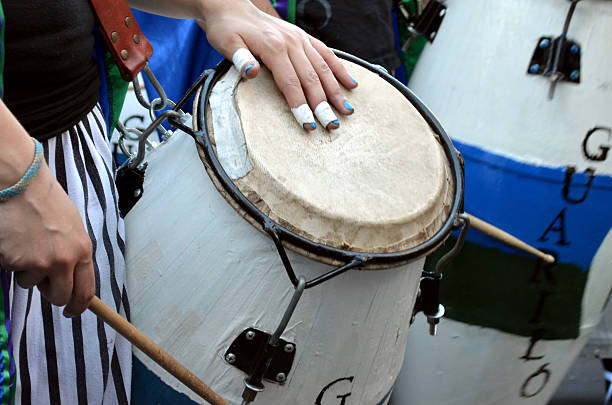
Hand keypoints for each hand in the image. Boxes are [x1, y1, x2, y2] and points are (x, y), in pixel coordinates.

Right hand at [0, 163, 94, 315]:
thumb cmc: (44, 200)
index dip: (78, 306)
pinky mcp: (17, 262)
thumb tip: (71, 276)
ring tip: (27, 243)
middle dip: (50, 293)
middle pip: (60, 297)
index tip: (72, 311)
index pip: (86, 291)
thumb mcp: (71, 227)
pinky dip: (12, 262)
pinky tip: (15, 241)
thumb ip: (73, 252)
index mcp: (83, 250)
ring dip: (28, 271)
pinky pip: (14, 273)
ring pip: (32, 285)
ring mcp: (40, 263)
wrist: (20, 184)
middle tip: (43, 281)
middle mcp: (65, 260)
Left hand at [201, 0, 357, 129]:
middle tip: (332, 125)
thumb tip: (251, 72)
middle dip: (323, 104)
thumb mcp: (226, 43)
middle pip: (311, 78)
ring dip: (336, 91)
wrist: (231, 7)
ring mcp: (300, 39)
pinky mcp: (304, 38)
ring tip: (347, 110)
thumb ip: (240, 58)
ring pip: (323, 68)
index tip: (309, 124)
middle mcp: (291, 42)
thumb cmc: (227, 29)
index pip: (291, 82)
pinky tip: (351, 84)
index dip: (301, 105)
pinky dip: (339, 69)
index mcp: (273, 47)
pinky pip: (326, 54)